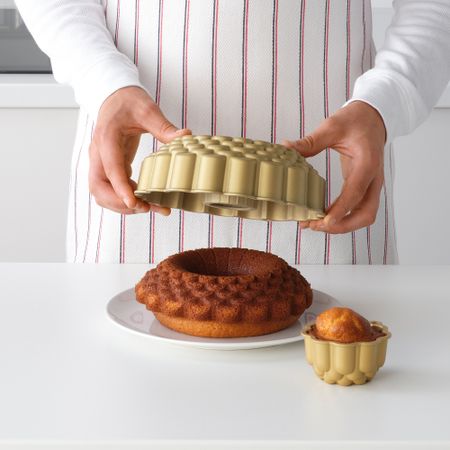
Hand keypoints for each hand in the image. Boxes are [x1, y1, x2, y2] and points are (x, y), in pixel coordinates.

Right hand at [89, 86, 190, 214]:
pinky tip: (147, 200)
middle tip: (147, 208)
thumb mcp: (147, 109)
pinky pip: (113, 189)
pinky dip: (126, 198)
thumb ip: (163, 126)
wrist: (114, 96)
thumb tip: (186, 136)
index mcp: (106, 139)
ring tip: (151, 208)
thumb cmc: (128, 101)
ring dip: (123, 205)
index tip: (134, 203)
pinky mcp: (110, 167)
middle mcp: (99, 154)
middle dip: (120, 203)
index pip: (110, 169)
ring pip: (103, 193)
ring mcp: (102, 162)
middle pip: (99, 188)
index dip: (120, 189)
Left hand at [283, 101, 385, 232]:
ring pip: (364, 216)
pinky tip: (323, 219)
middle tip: (315, 226)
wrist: (373, 118)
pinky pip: (359, 210)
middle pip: (365, 214)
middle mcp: (373, 179)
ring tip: (316, 226)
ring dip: (343, 226)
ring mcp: (372, 186)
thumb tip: (286, 148)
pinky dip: (343, 219)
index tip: (324, 221)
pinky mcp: (366, 189)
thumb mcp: (332, 127)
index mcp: (367, 163)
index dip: (340, 210)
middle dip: (342, 225)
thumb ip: (311, 141)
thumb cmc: (356, 121)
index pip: (356, 192)